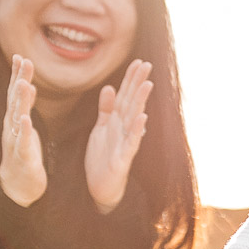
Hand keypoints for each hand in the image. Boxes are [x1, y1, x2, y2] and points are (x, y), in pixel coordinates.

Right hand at [0, 55, 46, 206]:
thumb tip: (29, 85)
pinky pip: (23, 142)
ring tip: (24, 84)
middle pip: (15, 101)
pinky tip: (25, 120)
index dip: (18, 75)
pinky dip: (24, 131)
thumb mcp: (25, 126)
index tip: (20, 56)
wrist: (16, 186)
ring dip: (20, 101)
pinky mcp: (23, 157)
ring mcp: (15, 141)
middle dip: (19, 80)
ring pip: (17, 118)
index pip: (15, 94)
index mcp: (14, 120)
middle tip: (24, 61)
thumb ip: (26, 106)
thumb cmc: (22, 153)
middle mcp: (12, 128)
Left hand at [86, 59, 153, 213]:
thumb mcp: (101, 128)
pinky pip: (131, 142)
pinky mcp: (123, 158)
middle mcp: (124, 129)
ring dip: (141, 102)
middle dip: (138, 83)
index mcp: (117, 121)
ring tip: (147, 85)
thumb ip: (105, 109)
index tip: (138, 61)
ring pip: (134, 118)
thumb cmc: (102, 157)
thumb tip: (109, 87)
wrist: (101, 187)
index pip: (125, 96)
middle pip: (132, 102)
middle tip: (147, 65)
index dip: (130, 79)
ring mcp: (125, 143)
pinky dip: (137, 130)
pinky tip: (143, 118)